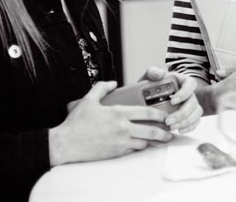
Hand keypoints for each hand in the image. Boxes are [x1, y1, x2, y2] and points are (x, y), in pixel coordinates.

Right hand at [49, 81, 172, 165]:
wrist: (66, 144)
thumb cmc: (76, 123)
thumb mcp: (88, 100)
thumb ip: (102, 88)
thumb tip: (113, 83)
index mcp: (118, 113)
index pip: (146, 113)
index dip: (159, 114)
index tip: (166, 116)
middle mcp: (122, 128)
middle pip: (150, 131)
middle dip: (163, 132)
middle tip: (169, 132)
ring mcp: (120, 142)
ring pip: (143, 143)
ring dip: (151, 141)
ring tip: (158, 140)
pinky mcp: (115, 153)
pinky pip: (133, 150)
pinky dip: (138, 147)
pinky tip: (141, 145)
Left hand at [141, 67, 202, 133]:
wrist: (147, 100)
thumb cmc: (150, 87)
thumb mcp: (148, 77)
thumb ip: (152, 72)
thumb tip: (160, 74)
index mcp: (181, 81)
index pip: (190, 84)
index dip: (185, 93)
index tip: (173, 101)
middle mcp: (188, 93)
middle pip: (194, 102)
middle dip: (183, 113)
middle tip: (168, 120)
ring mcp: (190, 105)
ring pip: (196, 113)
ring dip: (185, 121)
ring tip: (171, 127)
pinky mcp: (190, 116)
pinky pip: (195, 122)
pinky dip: (189, 127)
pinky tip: (179, 130)